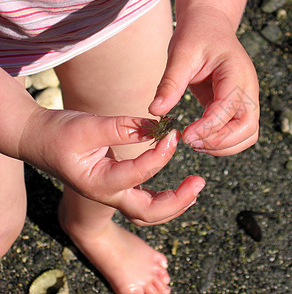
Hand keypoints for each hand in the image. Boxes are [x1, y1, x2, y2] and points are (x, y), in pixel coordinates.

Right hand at [18, 108, 204, 225]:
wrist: (42, 141)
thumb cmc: (60, 133)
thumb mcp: (88, 126)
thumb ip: (121, 127)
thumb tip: (155, 127)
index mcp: (100, 182)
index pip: (139, 174)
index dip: (160, 155)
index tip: (173, 134)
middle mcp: (108, 195)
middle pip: (148, 213)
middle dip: (178, 200)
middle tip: (199, 182)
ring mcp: (114, 195)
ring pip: (148, 214)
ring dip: (175, 204)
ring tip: (195, 188)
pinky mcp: (118, 188)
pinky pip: (145, 203)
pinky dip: (164, 200)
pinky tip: (178, 188)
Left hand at [149, 5, 258, 155]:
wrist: (210, 26)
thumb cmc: (197, 35)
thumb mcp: (181, 54)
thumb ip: (170, 83)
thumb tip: (156, 111)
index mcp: (236, 74)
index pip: (229, 109)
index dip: (208, 128)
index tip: (186, 136)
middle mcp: (248, 89)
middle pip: (247, 129)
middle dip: (220, 142)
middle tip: (191, 142)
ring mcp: (247, 99)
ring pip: (247, 135)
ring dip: (223, 146)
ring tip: (195, 143)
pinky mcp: (239, 106)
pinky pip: (239, 132)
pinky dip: (223, 141)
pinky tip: (201, 138)